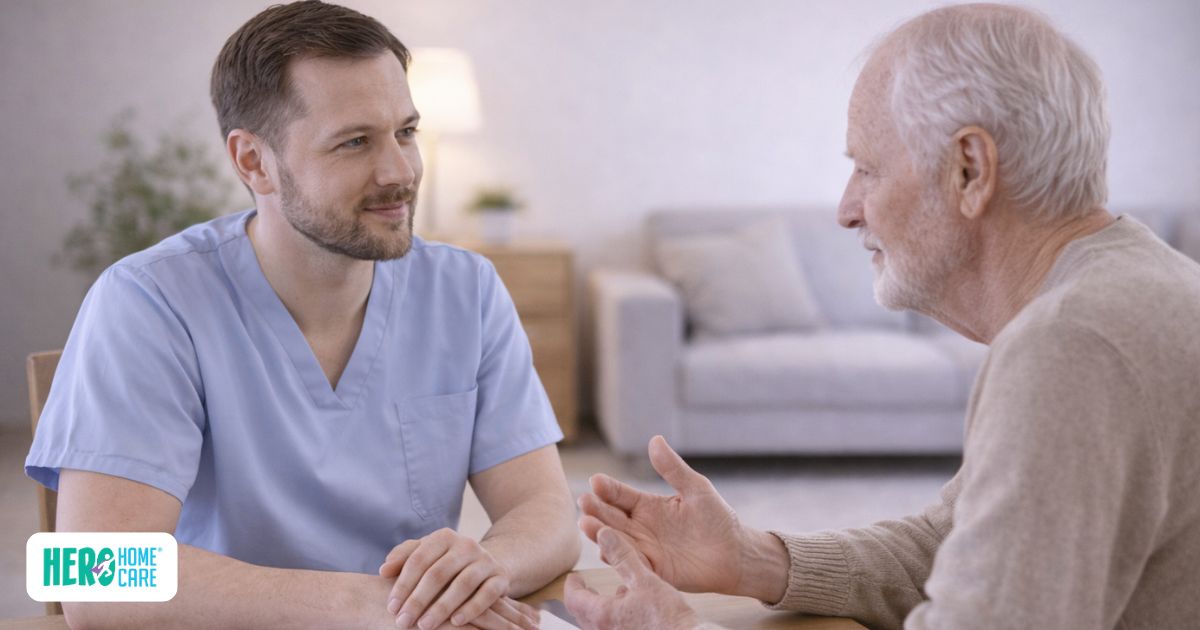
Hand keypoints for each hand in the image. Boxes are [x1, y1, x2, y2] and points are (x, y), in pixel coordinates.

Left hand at [379, 528, 536, 629]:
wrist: (485, 566)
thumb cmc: (445, 564)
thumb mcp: (425, 555)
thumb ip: (403, 558)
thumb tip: (384, 570)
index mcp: (443, 537)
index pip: (418, 559)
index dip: (403, 584)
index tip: (391, 607)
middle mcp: (466, 544)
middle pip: (438, 573)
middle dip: (418, 600)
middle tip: (402, 622)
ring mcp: (485, 560)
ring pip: (462, 584)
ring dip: (442, 607)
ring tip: (424, 626)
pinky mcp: (501, 577)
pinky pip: (487, 594)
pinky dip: (472, 608)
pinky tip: (456, 623)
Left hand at [565, 527, 697, 629]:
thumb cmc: (668, 617)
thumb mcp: (645, 580)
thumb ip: (623, 556)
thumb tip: (605, 534)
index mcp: (602, 615)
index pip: (574, 599)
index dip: (573, 585)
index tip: (575, 576)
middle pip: (583, 614)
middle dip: (585, 597)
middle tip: (587, 586)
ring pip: (599, 624)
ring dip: (601, 608)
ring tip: (616, 594)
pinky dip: (616, 619)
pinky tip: (635, 610)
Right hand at [577, 435, 745, 593]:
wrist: (734, 553)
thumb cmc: (717, 518)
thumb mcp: (695, 488)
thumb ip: (673, 468)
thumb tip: (655, 440)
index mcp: (647, 505)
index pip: (621, 495)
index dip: (608, 488)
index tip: (596, 480)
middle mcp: (640, 526)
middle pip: (612, 516)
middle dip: (596, 509)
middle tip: (584, 502)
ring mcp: (644, 548)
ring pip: (615, 539)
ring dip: (599, 532)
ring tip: (587, 524)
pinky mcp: (652, 569)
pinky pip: (630, 562)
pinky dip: (617, 556)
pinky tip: (605, 550)